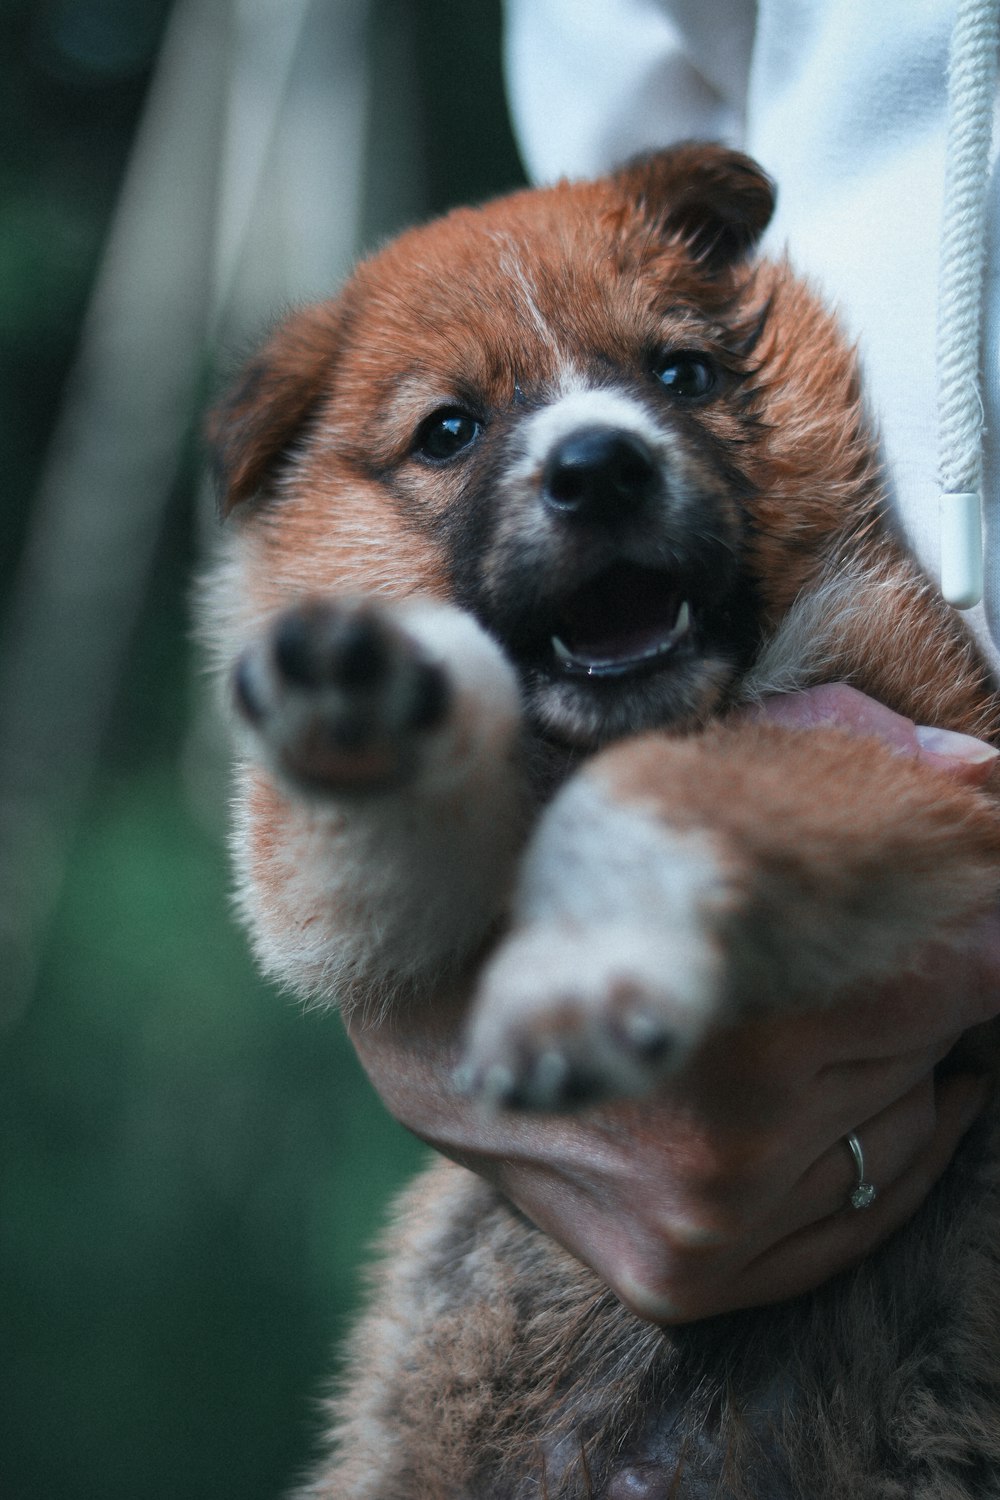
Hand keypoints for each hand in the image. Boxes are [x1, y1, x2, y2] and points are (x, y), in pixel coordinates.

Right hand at [348, 685, 999, 1322]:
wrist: (417, 1007)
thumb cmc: (547, 887)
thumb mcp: (672, 797)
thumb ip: (837, 770)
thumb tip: (981, 778)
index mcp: (732, 1001)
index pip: (956, 975)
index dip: (970, 929)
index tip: (960, 913)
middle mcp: (731, 1137)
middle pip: (930, 1049)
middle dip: (907, 989)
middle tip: (831, 949)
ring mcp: (707, 1222)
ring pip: (904, 1132)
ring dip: (884, 1072)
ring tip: (796, 1023)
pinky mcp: (683, 1276)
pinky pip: (858, 1226)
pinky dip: (871, 1162)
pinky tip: (820, 1108)